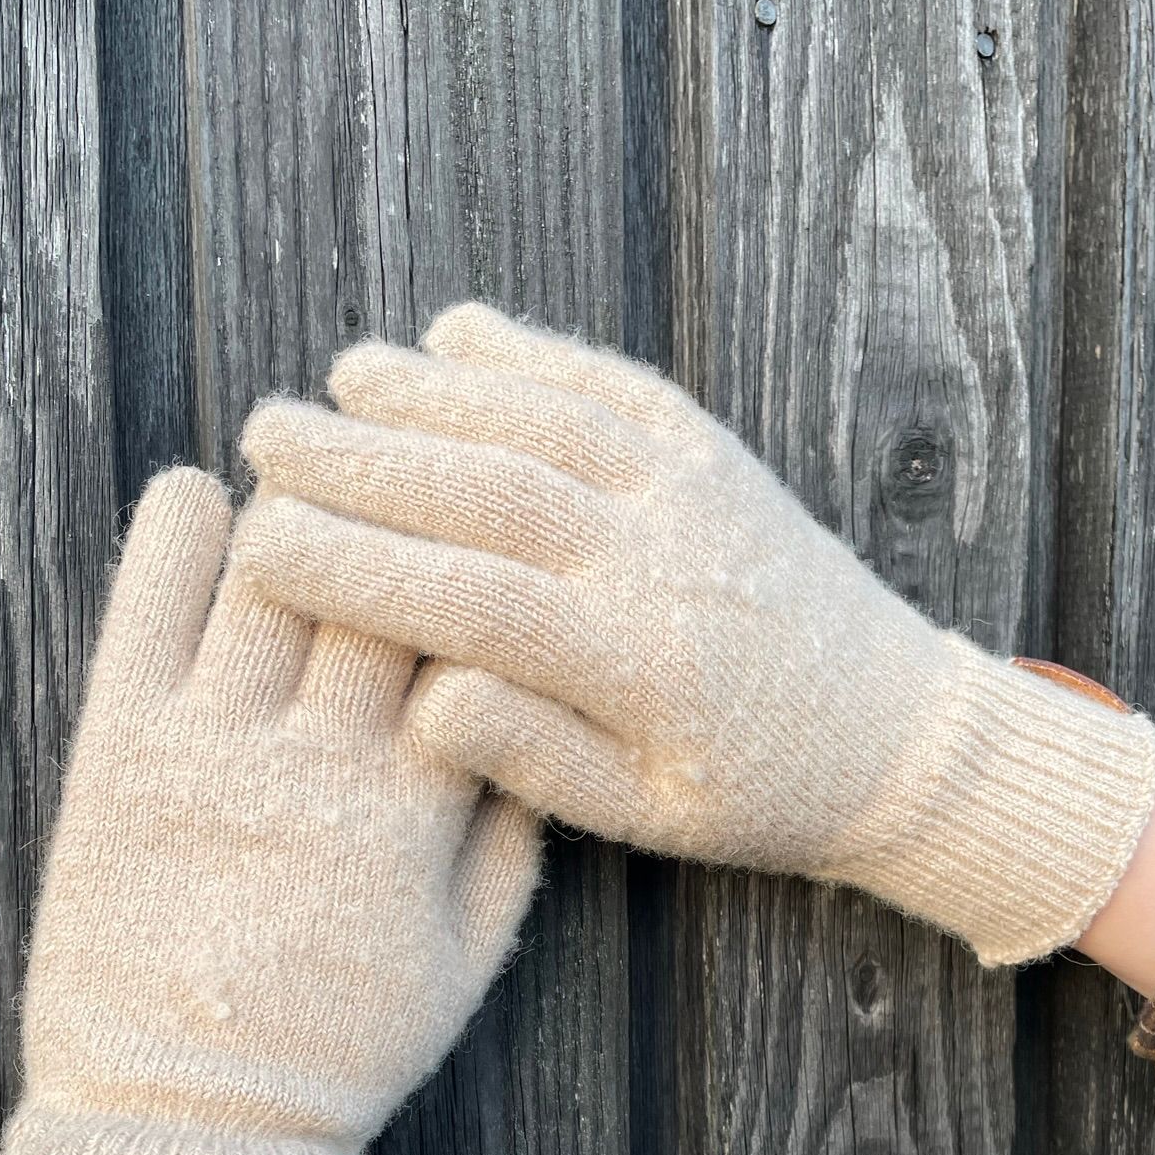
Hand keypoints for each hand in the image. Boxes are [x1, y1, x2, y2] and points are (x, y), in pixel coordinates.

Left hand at [0, 468, 539, 1154]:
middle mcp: (320, 766)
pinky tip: (189, 492)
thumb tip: (528, 718)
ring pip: (263, 585)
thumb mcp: (466, 964)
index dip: (475, 563)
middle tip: (389, 441)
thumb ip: (511, 840)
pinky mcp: (118, 761)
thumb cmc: (340, 1049)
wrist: (189, 1125)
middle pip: (369, 591)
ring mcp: (211, 756)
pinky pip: (140, 621)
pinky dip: (163, 543)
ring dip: (287, 501)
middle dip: (387, 504)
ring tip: (298, 446)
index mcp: (415, 813)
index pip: (463, 641)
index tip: (485, 509)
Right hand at [236, 305, 1154, 967]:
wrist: (893, 732)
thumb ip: (538, 761)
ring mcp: (692, 490)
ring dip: (433, 391)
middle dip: (365, 458)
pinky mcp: (713, 451)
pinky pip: (611, 382)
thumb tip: (427, 701)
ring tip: (337, 379)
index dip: (357, 569)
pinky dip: (529, 351)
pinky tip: (454, 336)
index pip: (469, 602)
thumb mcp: (650, 819)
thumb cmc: (755, 791)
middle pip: (489, 489)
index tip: (262, 547)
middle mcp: (662, 561)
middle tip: (264, 437)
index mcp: (639, 667)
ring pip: (543, 418)